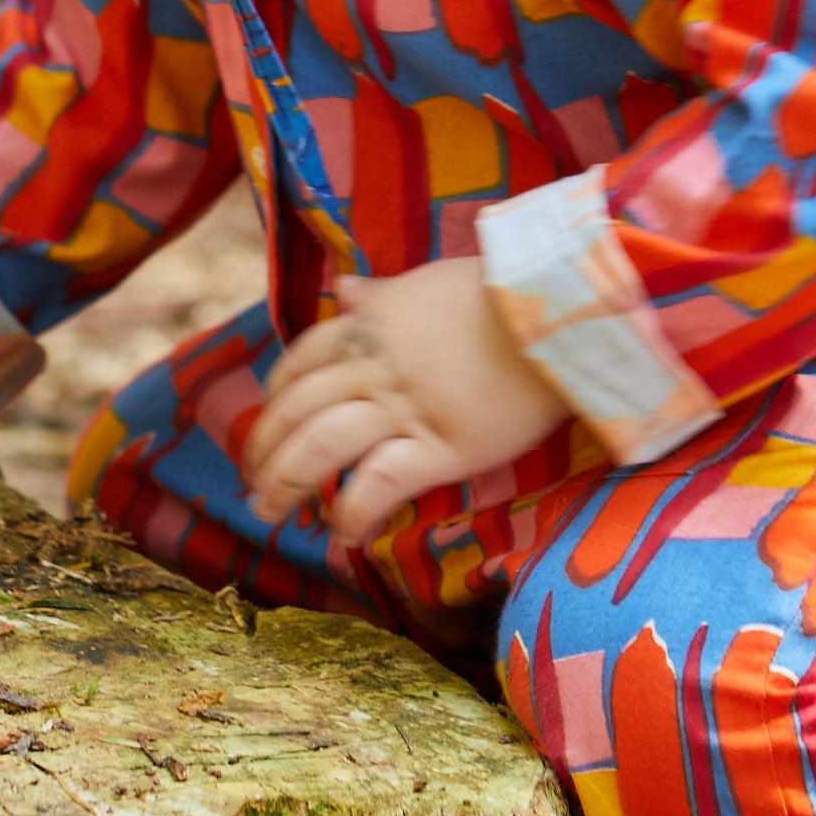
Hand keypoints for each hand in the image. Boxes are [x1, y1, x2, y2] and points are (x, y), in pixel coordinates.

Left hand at [243, 257, 565, 547]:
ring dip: (286, 483)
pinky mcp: (445, 446)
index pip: (302, 363)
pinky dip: (352, 510)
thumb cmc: (505, 293)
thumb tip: (346, 288)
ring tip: (270, 513)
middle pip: (299, 410)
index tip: (267, 426)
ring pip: (321, 446)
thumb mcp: (430, 282)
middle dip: (265, 451)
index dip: (276, 400)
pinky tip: (343, 532)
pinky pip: (380, 482)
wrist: (563, 309)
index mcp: (371, 323)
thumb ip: (383, 293)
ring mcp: (407, 406)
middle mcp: (377, 365)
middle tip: (252, 486)